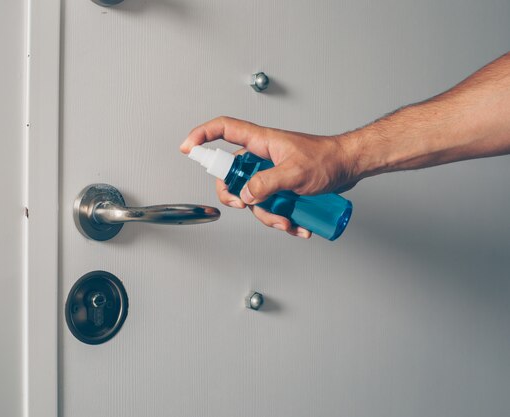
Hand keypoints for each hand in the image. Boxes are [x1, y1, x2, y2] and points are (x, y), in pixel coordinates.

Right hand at [180, 116, 357, 237]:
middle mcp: (262, 156)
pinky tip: (297, 225)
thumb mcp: (295, 173)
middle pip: (231, 174)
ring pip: (252, 196)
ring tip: (287, 221)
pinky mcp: (280, 185)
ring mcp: (270, 172)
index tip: (188, 148)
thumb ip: (267, 183)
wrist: (350, 167)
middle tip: (244, 206)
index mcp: (261, 142)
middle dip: (237, 196)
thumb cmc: (328, 159)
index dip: (202, 135)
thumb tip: (245, 194)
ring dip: (267, 214)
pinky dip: (280, 217)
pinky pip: (269, 204)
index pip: (224, 129)